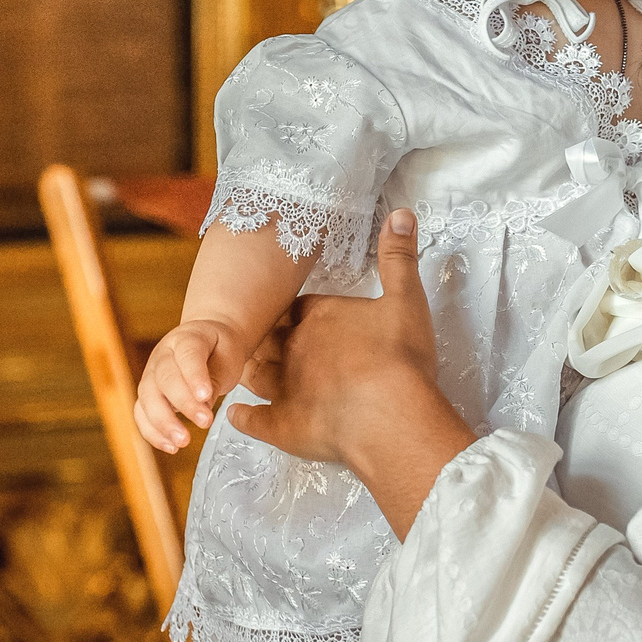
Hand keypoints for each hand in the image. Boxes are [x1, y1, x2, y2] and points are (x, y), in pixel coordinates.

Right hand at [135, 317, 249, 453]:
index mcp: (186, 338)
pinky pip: (141, 414)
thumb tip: (203, 405)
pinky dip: (153, 432)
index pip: (188, 355)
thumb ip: (216, 378)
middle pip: (165, 379)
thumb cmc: (219, 349)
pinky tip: (170, 447)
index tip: (206, 395)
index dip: (195, 376)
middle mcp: (163, 355)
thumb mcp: (228, 356)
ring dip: (164, 423)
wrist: (208, 342)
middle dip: (184, 404)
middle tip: (204, 422)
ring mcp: (151, 374)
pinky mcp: (147, 394)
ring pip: (148, 398)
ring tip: (183, 442)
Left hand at [232, 213, 473, 536]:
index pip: (298, 308)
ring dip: (250, 372)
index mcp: (319, 317)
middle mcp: (294, 349)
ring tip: (245, 371)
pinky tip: (235, 416)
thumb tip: (401, 213)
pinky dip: (243, 418)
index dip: (296, 312)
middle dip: (268, 338)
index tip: (296, 314)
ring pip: (255, 375)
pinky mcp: (281, 427)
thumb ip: (399, 257)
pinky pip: (252, 421)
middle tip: (265, 341)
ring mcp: (283, 389)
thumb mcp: (406, 299)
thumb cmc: (399, 357)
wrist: (389, 415)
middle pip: (270, 337)